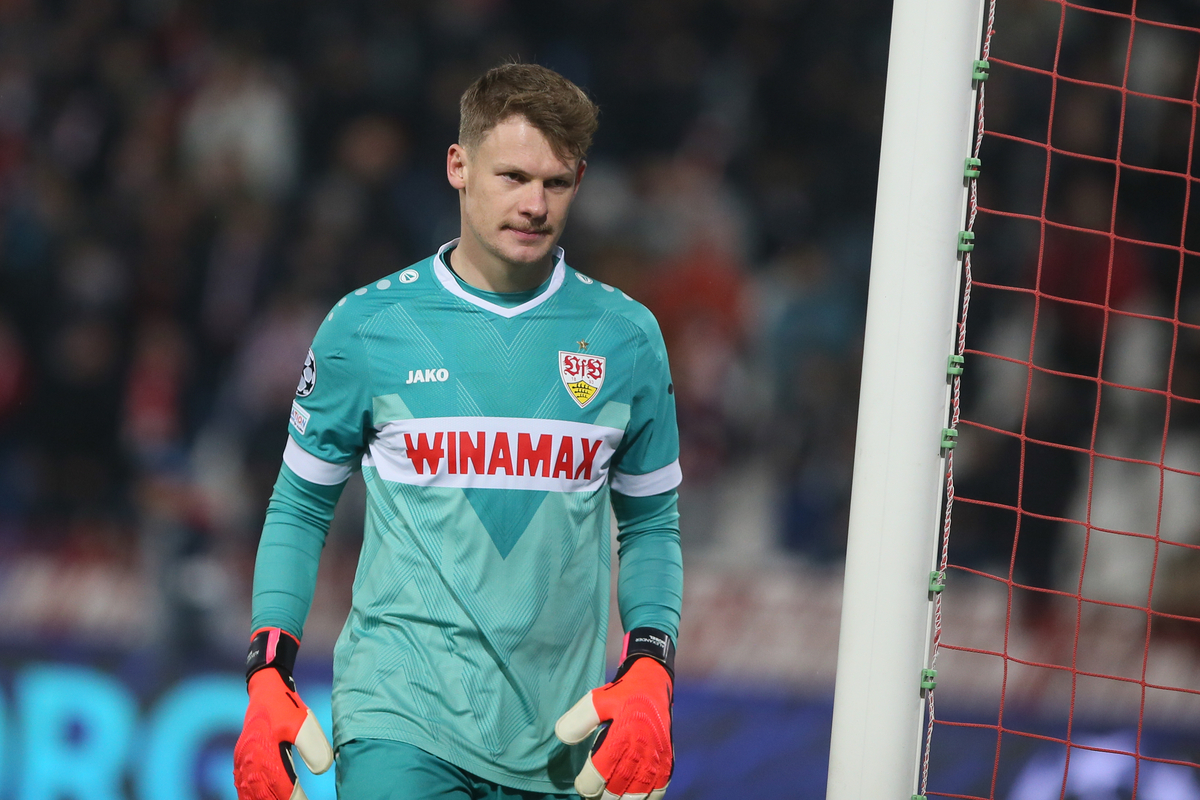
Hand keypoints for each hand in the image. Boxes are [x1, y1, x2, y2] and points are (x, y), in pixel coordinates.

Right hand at [233, 629, 332, 799]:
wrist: (266, 688)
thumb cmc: (286, 705)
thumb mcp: (303, 722)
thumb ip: (313, 746)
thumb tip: (322, 769)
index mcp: (264, 755)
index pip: (283, 789)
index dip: (296, 798)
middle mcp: (250, 762)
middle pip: (265, 795)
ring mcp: (242, 762)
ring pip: (251, 793)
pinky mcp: (241, 759)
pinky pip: (243, 786)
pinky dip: (251, 796)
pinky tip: (260, 799)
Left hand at [555, 629, 674, 799]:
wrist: (653, 683)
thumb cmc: (622, 693)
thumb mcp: (596, 699)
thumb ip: (579, 720)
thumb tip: (563, 738)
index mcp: (624, 733)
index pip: (602, 770)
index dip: (588, 784)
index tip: (581, 787)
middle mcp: (643, 748)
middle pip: (619, 787)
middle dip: (604, 797)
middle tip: (593, 797)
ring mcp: (657, 757)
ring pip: (639, 794)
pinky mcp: (667, 760)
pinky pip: (659, 789)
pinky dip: (647, 798)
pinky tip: (632, 798)